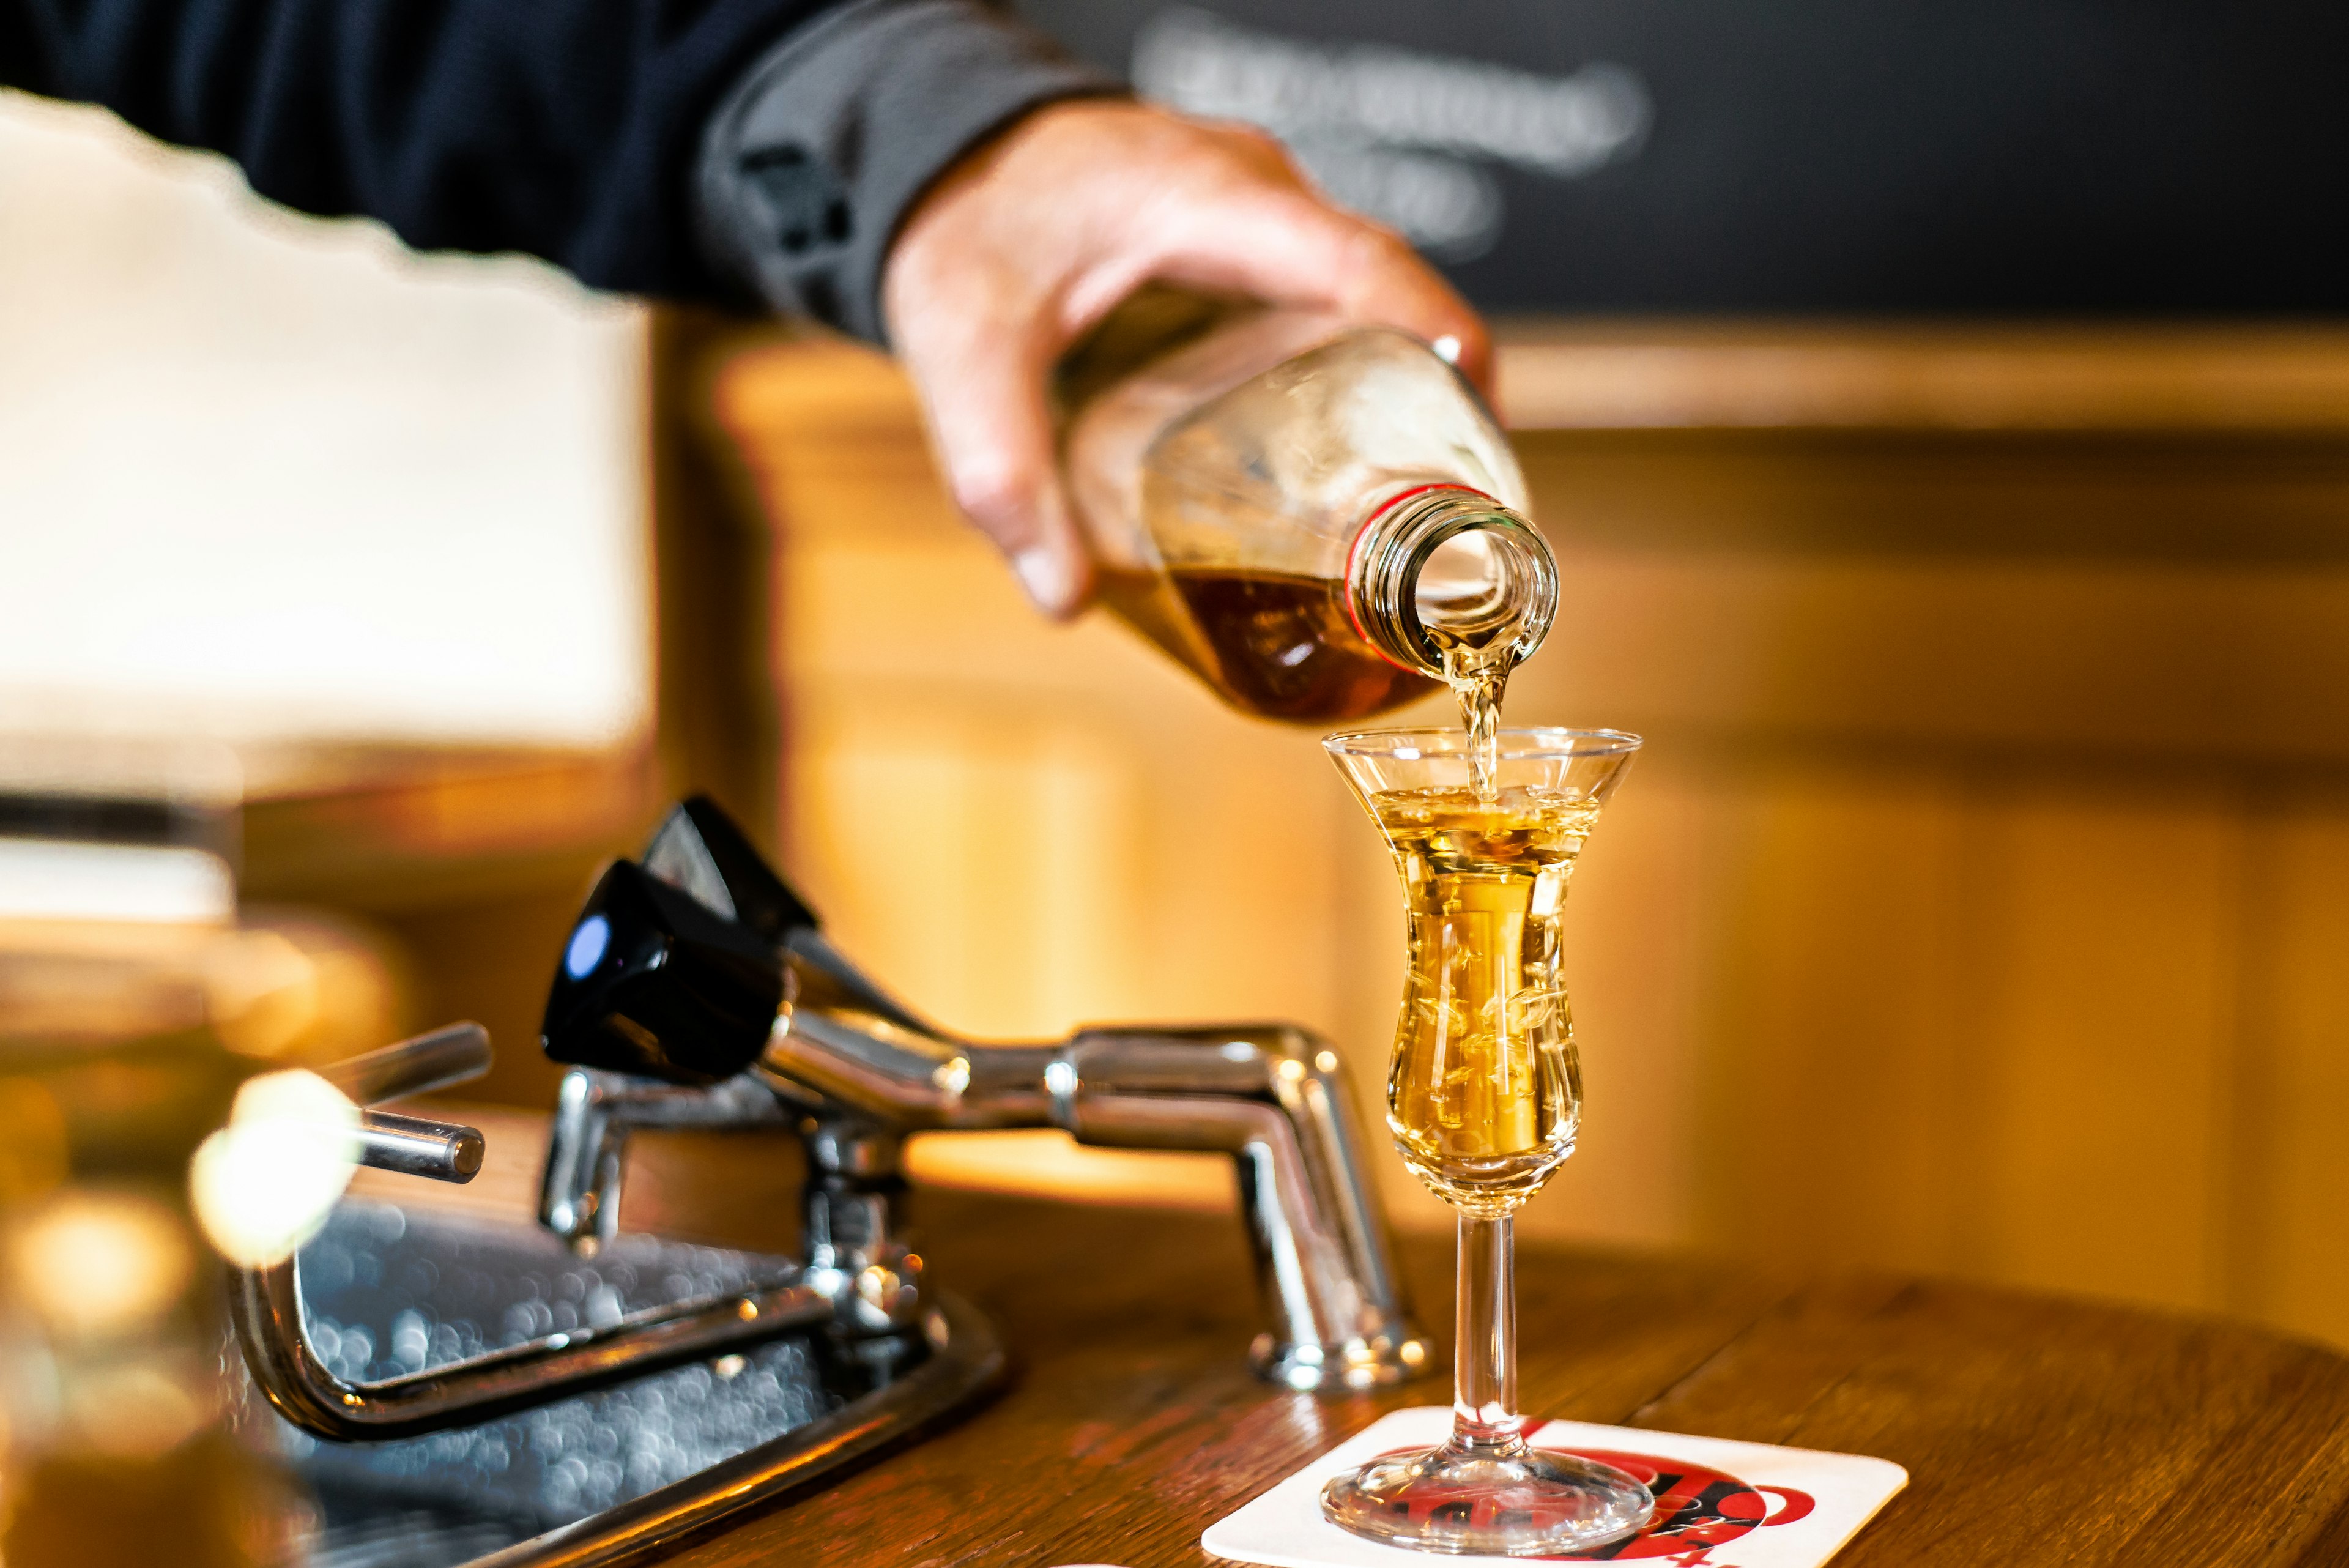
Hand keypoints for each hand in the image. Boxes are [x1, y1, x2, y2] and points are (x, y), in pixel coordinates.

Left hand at [880, 99, 1490, 618]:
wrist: (938, 150)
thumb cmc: (959, 220)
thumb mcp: (962, 345)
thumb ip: (1002, 469)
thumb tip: (1064, 597)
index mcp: (1214, 202)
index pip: (1364, 267)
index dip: (1441, 344)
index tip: (1480, 435)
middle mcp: (1255, 195)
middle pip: (1386, 294)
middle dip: (1430, 396)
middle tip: (1445, 511)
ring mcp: (1254, 212)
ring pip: (1358, 298)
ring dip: (1392, 386)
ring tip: (1402, 501)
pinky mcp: (1240, 240)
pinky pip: (1320, 299)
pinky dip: (1344, 369)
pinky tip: (1334, 452)